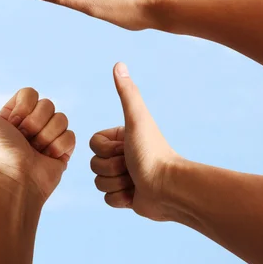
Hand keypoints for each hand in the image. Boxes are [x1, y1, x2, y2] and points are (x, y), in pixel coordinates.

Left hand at [0, 70, 75, 201]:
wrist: (15, 182)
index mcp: (15, 115)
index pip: (32, 93)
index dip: (24, 109)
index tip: (11, 125)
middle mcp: (32, 124)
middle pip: (48, 104)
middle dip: (35, 124)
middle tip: (23, 140)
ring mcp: (49, 137)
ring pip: (61, 118)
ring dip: (46, 136)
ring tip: (34, 151)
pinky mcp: (63, 150)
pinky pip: (71, 135)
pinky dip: (59, 147)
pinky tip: (47, 158)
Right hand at [90, 63, 182, 220]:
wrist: (169, 189)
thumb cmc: (153, 152)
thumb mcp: (137, 120)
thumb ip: (127, 93)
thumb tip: (119, 64)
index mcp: (121, 137)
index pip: (92, 144)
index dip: (105, 150)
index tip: (126, 148)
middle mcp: (121, 155)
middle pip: (93, 164)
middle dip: (111, 168)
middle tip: (132, 166)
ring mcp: (122, 176)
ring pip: (98, 182)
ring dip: (116, 184)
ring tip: (136, 181)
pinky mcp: (125, 197)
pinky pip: (107, 199)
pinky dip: (121, 199)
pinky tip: (136, 195)